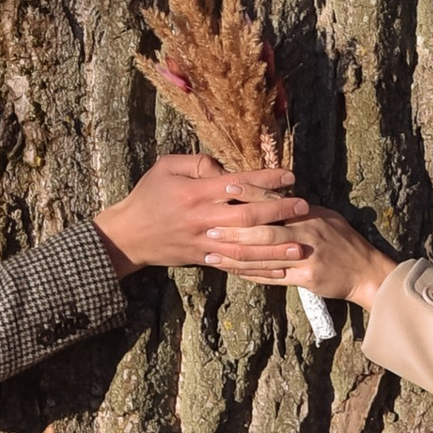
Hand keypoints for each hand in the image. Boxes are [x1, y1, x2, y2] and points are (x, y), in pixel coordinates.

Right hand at [94, 153, 308, 275]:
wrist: (128, 235)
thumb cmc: (147, 195)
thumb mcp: (165, 167)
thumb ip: (196, 162)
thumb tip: (225, 168)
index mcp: (195, 192)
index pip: (237, 183)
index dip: (265, 178)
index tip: (289, 175)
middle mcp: (202, 219)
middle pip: (247, 216)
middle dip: (278, 211)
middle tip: (304, 207)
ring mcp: (203, 242)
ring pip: (244, 247)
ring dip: (274, 248)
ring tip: (300, 245)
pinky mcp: (203, 258)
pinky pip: (234, 266)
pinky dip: (257, 269)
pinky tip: (278, 269)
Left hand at [217, 209, 397, 306]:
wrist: (366, 271)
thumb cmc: (344, 241)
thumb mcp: (326, 217)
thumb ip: (299, 210)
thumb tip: (274, 197)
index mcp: (309, 214)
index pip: (275, 201)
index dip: (250, 193)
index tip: (227, 187)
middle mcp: (306, 233)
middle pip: (264, 231)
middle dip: (234, 230)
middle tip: (208, 228)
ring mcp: (306, 256)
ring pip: (264, 256)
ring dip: (235, 256)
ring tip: (211, 253)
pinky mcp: (306, 278)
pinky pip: (273, 276)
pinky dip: (251, 274)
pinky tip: (232, 272)